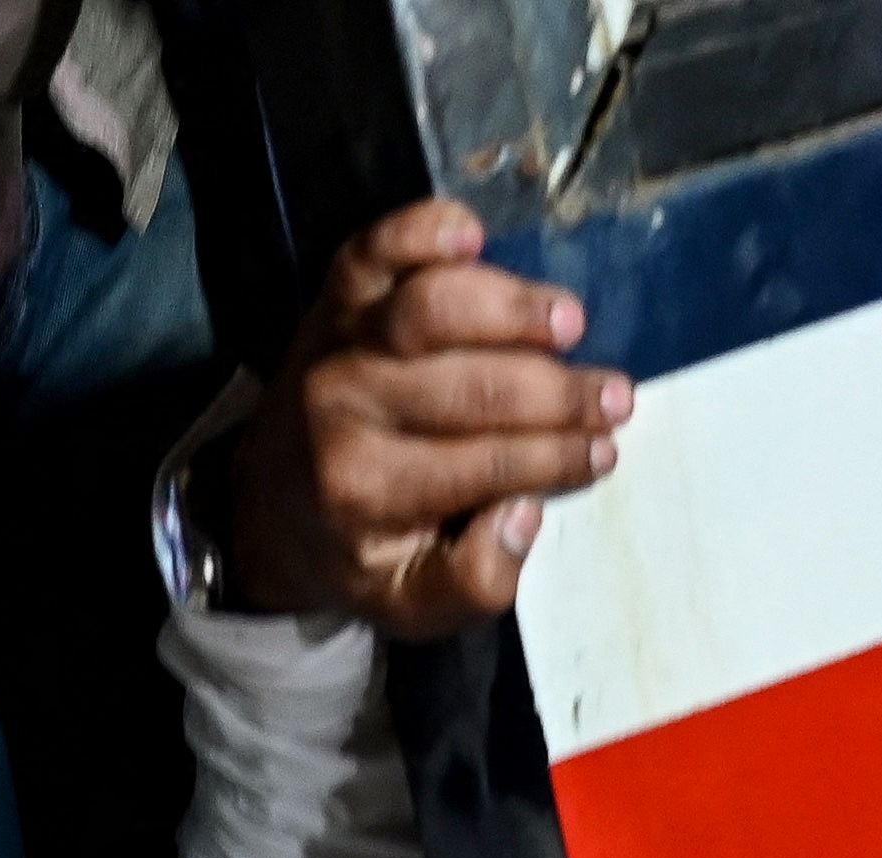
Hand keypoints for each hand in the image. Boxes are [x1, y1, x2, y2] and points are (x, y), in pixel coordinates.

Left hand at [217, 197, 631, 637]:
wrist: (266, 509)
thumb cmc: (357, 551)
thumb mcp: (408, 603)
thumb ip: (472, 584)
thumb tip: (524, 513)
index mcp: (364, 492)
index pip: (485, 463)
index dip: (559, 456)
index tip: (607, 450)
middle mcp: (343, 411)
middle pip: (472, 385)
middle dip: (560, 394)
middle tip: (615, 398)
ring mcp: (335, 345)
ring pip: (432, 307)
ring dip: (514, 310)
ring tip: (569, 325)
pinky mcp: (333, 299)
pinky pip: (377, 248)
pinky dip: (426, 230)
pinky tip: (476, 240)